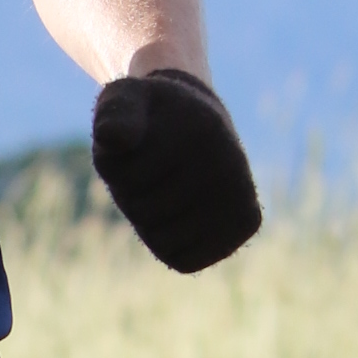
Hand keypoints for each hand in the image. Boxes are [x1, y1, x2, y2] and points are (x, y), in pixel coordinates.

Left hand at [90, 67, 261, 272]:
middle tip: (152, 165)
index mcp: (201, 128)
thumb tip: (113, 138)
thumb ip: (114, 112)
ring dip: (150, 219)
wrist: (197, 119)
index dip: (113, 164)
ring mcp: (242, 196)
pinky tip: (184, 211)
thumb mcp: (123, 99)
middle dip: (133, 192)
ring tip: (168, 184)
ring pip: (161, 238)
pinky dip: (171, 243)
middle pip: (142, 211)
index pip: (123, 177)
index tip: (135, 140)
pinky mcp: (245, 225)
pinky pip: (183, 259)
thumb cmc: (150, 115)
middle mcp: (230, 163)